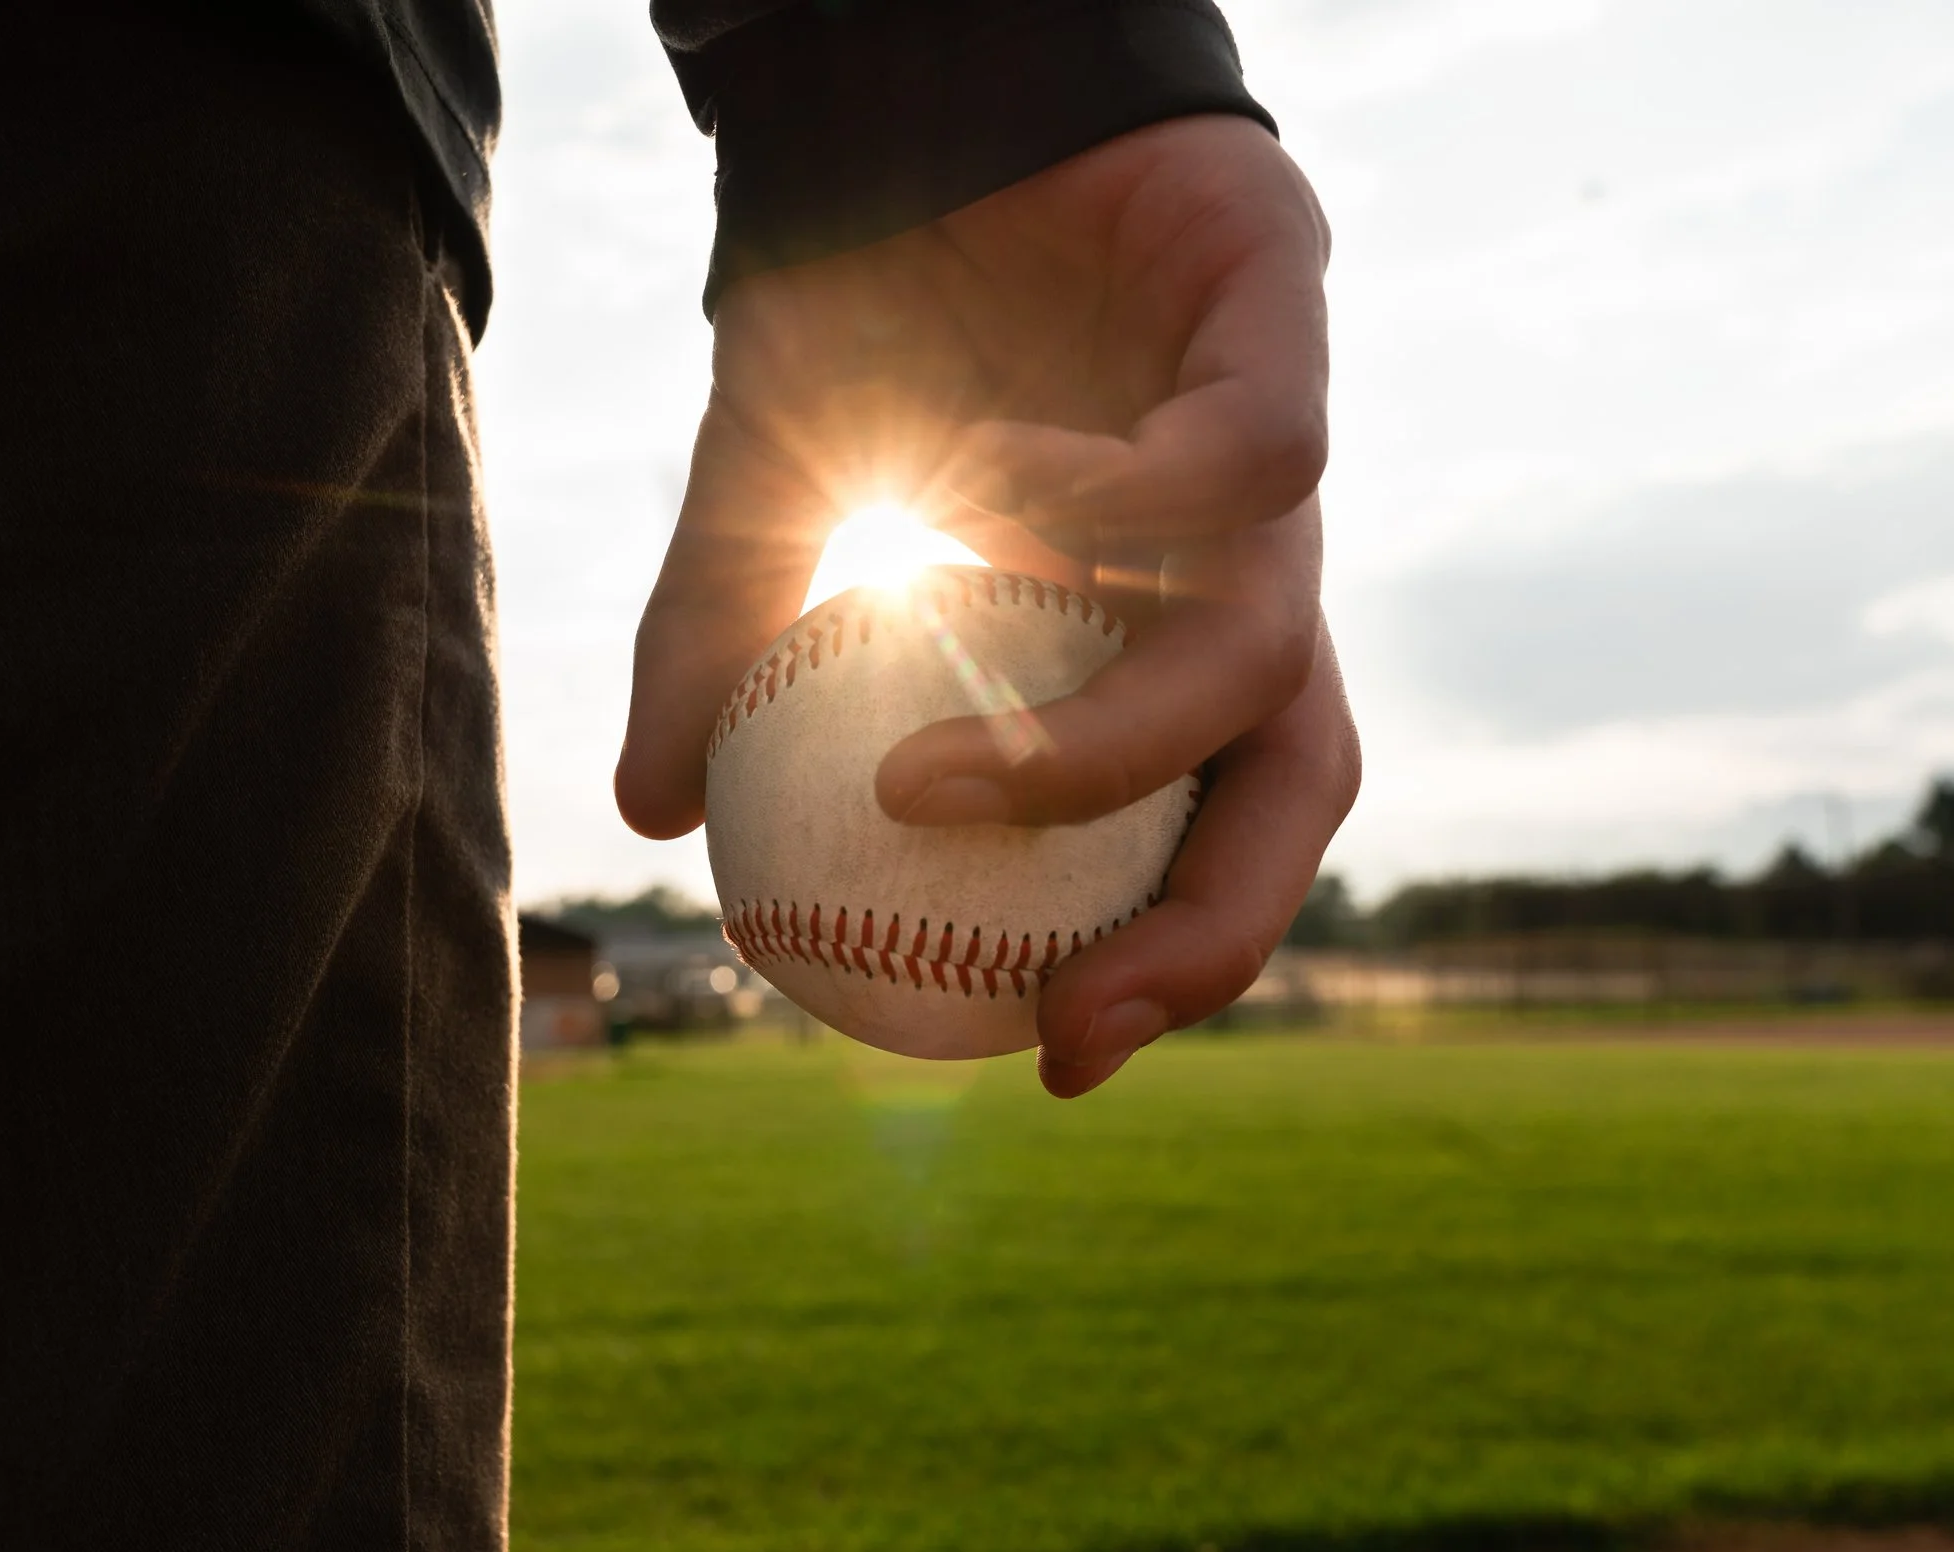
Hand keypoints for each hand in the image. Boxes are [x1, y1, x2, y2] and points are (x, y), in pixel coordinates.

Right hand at [617, 114, 1359, 1094]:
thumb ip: (724, 644)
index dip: (1168, 954)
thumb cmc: (860, 299)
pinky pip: (1252, 451)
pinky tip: (983, 482)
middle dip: (1214, 925)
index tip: (1054, 1053)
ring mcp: (1276, 429)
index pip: (1214, 823)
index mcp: (1156, 616)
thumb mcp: (767, 495)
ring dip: (1109, 745)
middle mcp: (1243, 545)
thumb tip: (651, 813)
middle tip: (1075, 1012)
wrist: (901, 88)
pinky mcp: (1281, 288)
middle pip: (1303, 776)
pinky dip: (1108, 505)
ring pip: (1273, 642)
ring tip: (929, 770)